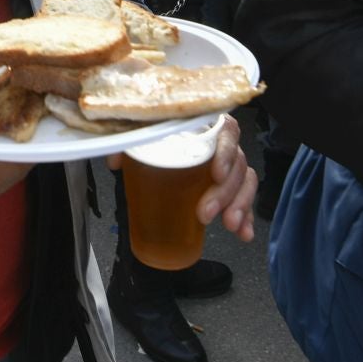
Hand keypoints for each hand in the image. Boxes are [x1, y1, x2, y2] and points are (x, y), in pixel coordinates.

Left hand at [105, 112, 258, 241]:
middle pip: (237, 162)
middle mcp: (222, 144)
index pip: (227, 130)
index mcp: (205, 127)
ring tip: (228, 225)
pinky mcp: (230, 187)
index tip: (216, 173)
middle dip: (225, 192)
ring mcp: (229, 166)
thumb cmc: (157, 144)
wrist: (160, 156)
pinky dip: (246, 217)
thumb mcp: (142, 141)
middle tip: (205, 213)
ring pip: (245, 181)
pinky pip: (245, 199)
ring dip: (240, 205)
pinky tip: (243, 233)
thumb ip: (128, 146)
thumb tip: (116, 161)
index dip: (226, 151)